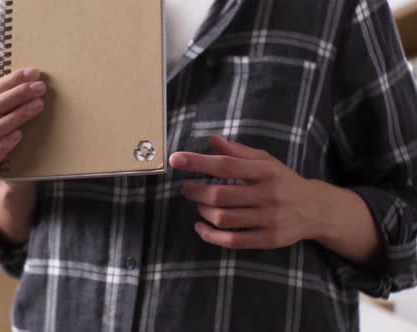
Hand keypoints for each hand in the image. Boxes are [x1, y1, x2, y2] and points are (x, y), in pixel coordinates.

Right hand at [0, 67, 46, 177]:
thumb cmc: (16, 139)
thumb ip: (13, 102)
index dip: (10, 81)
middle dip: (16, 95)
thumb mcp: (12, 118)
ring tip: (37, 106)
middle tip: (40, 88)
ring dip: (15, 116)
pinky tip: (19, 135)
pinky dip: (4, 145)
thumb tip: (34, 78)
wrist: (17, 175)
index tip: (34, 73)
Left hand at [169, 135, 326, 249]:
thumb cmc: (283, 181)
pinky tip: (201, 227)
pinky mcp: (268, 239)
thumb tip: (212, 139)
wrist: (317, 209)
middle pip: (220, 195)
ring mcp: (269, 219)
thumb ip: (238, 152)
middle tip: (188, 188)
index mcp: (266, 171)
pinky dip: (210, 235)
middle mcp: (268, 194)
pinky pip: (232, 240)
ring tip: (199, 205)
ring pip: (223, 218)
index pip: (225, 165)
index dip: (198, 162)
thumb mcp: (266, 161)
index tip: (176, 159)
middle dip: (195, 191)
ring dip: (203, 211)